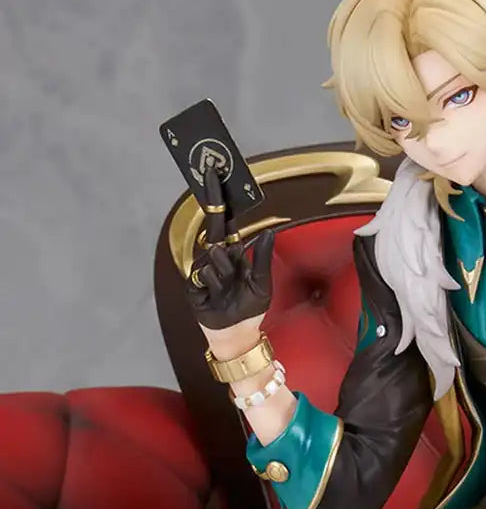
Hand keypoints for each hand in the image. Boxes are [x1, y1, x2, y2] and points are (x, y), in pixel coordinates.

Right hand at [184, 168, 274, 331]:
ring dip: (225, 269)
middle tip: (216, 191)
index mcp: (232, 254)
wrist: (237, 332)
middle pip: (214, 230)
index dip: (220, 200)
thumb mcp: (263, 282)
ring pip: (213, 256)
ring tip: (230, 286)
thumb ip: (263, 257)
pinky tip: (217, 293)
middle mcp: (216, 258)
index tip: (216, 176)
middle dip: (215, 211)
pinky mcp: (193, 286)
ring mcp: (203, 270)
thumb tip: (269, 232)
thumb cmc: (250, 307)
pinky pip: (204, 275)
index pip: (225, 223)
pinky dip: (214, 283)